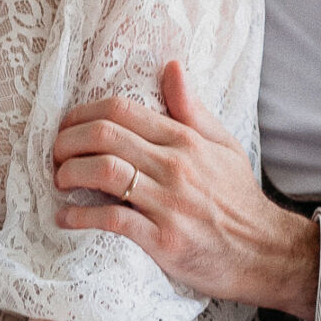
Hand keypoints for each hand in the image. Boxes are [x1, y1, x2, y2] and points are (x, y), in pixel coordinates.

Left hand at [53, 59, 319, 316]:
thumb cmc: (238, 200)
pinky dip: (81, 216)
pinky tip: (66, 218)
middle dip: (66, 142)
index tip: (67, 128)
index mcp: (185, 140)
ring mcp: (169, 203)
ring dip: (70, 174)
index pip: (121, 110)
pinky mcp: (164, 240)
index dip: (81, 114)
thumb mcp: (223, 145)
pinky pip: (112, 220)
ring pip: (105, 172)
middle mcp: (175, 166)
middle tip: (55, 155)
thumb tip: (171, 67)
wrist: (265, 252)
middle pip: (105, 136)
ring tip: (60, 182)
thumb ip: (191, 109)